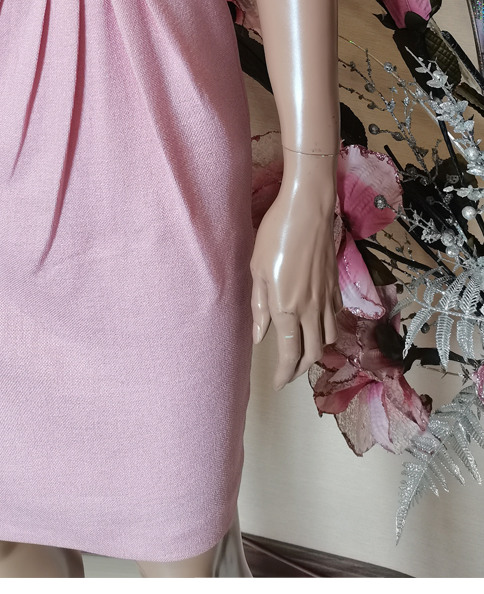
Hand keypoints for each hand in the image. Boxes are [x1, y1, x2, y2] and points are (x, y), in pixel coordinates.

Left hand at [250, 159, 341, 389]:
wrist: (308, 210)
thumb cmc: (275, 236)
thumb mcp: (257, 271)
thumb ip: (259, 307)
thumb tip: (259, 336)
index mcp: (287, 308)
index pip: (290, 354)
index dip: (284, 374)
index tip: (277, 384)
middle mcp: (311, 309)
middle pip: (313, 353)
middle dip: (300, 369)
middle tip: (288, 374)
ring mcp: (327, 298)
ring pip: (328, 338)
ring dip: (316, 352)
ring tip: (301, 353)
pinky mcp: (336, 286)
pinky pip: (335, 319)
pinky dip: (326, 331)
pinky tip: (315, 326)